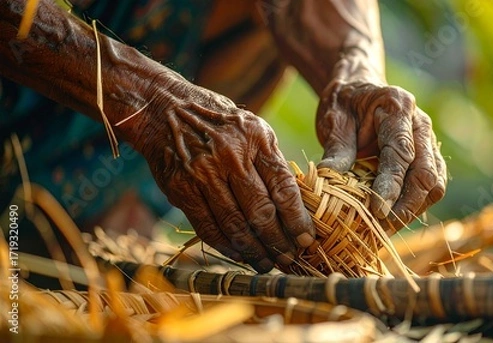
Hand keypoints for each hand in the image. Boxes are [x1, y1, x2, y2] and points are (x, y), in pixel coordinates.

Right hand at [130, 79, 314, 272]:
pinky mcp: (182, 189)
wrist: (166, 109)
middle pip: (261, 211)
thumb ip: (271, 162)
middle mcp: (231, 156)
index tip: (307, 239)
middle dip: (279, 242)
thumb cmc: (218, 122)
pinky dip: (226, 246)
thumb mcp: (253, 129)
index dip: (297, 219)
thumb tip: (294, 205)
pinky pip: (208, 227)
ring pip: (235, 224)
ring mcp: (204, 174)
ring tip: (268, 264)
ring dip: (254, 250)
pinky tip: (240, 255)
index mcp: (257, 139)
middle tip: (290, 259)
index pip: (284, 188)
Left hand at [316, 76, 446, 230]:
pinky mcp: (428, 157)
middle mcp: (420, 123)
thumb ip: (336, 149)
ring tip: (387, 228)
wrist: (358, 91)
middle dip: (407, 204)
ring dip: (414, 209)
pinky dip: (416, 205)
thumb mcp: (333, 120)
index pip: (400, 151)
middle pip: (426, 171)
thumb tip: (329, 178)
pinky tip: (394, 218)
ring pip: (435, 183)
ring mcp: (428, 140)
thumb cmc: (344, 104)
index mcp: (397, 106)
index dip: (391, 184)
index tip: (378, 211)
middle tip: (383, 226)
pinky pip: (432, 186)